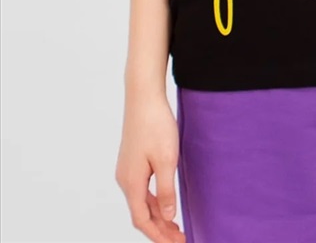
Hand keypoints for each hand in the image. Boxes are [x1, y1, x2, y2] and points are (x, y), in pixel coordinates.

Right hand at [115, 93, 185, 242]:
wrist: (143, 97)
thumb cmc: (155, 125)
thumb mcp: (166, 159)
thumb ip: (166, 190)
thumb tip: (168, 216)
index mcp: (131, 182)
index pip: (142, 220)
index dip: (158, 235)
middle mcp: (125, 179)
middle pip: (140, 214)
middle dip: (159, 229)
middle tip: (180, 238)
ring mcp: (127, 169)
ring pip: (141, 201)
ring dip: (157, 215)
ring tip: (175, 226)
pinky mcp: (132, 160)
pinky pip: (142, 189)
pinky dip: (153, 201)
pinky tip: (166, 200)